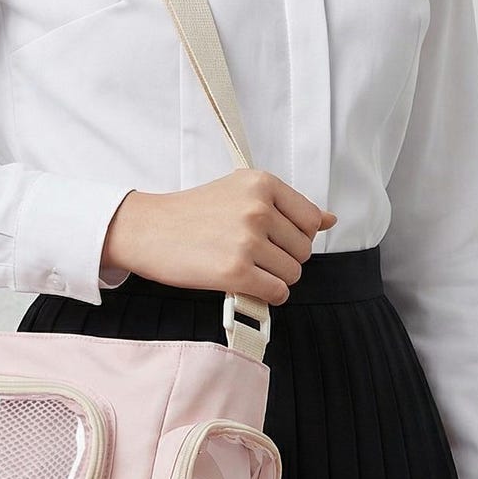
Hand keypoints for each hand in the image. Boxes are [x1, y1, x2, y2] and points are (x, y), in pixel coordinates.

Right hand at [101, 170, 336, 304]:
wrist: (147, 230)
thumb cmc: (191, 213)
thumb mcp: (239, 192)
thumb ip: (286, 206)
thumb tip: (330, 220)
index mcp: (262, 183)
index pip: (311, 220)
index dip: (294, 235)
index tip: (269, 238)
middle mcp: (259, 208)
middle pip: (304, 250)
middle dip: (283, 259)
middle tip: (250, 255)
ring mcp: (248, 240)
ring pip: (293, 273)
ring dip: (274, 278)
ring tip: (245, 268)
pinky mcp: (236, 272)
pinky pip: (277, 292)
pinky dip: (267, 295)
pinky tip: (247, 285)